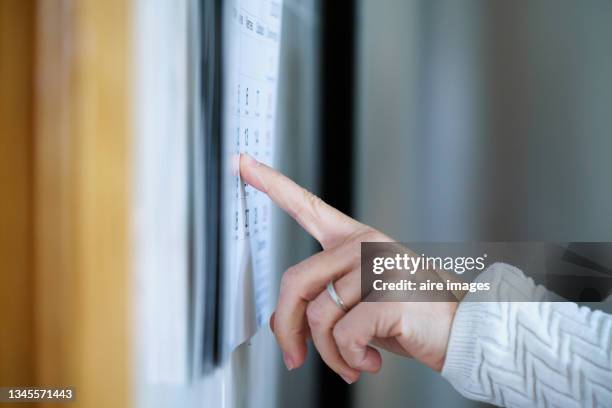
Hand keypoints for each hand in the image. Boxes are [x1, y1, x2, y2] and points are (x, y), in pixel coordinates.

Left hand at [240, 154, 457, 383]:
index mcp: (354, 239)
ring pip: (319, 316)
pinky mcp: (388, 292)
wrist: (461, 331)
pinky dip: (350, 359)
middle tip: (294, 356)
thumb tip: (280, 323)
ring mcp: (377, 264)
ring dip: (330, 354)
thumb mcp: (357, 305)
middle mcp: (364, 244)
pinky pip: (344, 334)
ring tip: (351, 362)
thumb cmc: (409, 315)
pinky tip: (370, 361)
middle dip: (288, 328)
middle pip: (295, 282)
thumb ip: (319, 303)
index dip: (271, 184)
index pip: (306, 205)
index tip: (243, 162)